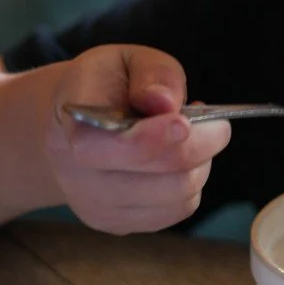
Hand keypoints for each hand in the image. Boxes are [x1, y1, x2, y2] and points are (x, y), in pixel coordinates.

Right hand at [43, 45, 230, 233]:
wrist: (67, 128)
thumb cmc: (103, 87)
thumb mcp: (125, 60)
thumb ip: (151, 74)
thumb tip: (166, 102)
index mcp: (79, 129)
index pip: (120, 148)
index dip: (157, 140)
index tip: (186, 122)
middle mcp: (81, 177)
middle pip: (164, 178)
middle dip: (202, 146)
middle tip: (216, 123)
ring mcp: (98, 207)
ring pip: (179, 197)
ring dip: (200, 165)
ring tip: (192, 138)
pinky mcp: (118, 225)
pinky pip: (177, 210)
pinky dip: (190, 184)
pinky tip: (178, 161)